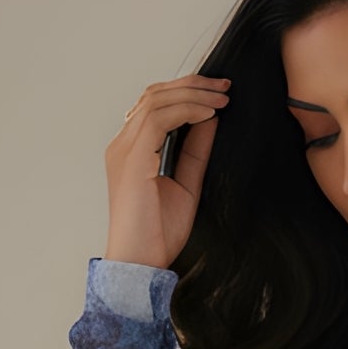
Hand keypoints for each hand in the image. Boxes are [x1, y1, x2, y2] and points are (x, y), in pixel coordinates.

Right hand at [104, 72, 229, 268]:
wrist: (141, 263)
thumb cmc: (157, 234)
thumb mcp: (186, 184)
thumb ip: (195, 152)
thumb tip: (210, 120)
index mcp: (131, 150)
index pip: (154, 105)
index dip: (186, 92)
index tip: (218, 93)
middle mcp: (123, 145)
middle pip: (154, 95)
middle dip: (192, 85)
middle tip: (224, 86)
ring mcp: (124, 150)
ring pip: (156, 101)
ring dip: (192, 94)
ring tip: (222, 98)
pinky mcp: (131, 160)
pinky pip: (158, 120)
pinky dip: (186, 111)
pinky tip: (209, 113)